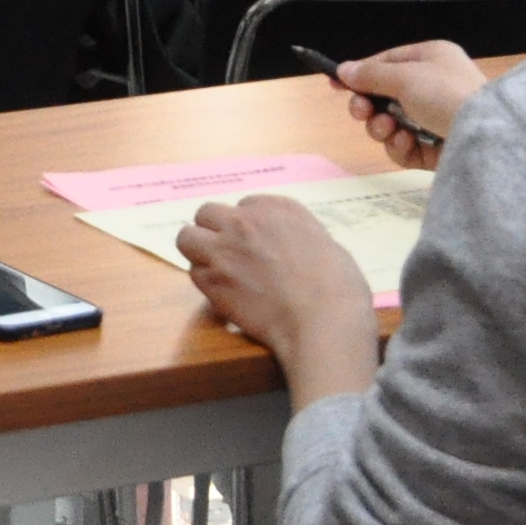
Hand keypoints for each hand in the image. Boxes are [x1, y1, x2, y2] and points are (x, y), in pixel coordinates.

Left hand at [179, 194, 381, 405]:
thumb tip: (289, 248)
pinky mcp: (212, 278)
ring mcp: (224, 247)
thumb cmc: (338, 288)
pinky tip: (224, 296)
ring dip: (198, 252)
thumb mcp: (325, 245)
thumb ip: (297, 237)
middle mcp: (245, 220)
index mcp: (277, 208)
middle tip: (229, 255)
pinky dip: (206, 283)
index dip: (248, 227)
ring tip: (216, 271)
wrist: (325, 319)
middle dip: (215, 231)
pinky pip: (194, 272)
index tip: (256, 245)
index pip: (245, 205)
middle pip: (208, 213)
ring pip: (187, 237)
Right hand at [330, 41, 484, 169]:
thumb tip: (343, 69)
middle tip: (362, 113)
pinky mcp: (438, 149)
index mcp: (432, 60)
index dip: (362, 74)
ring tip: (389, 130)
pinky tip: (405, 144)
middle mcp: (435, 87)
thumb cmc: (446, 94)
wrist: (486, 135)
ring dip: (383, 128)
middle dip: (369, 106)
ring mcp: (437, 120)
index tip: (336, 85)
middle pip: (386, 97)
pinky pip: (407, 147)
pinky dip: (400, 146)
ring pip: (392, 124)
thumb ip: (370, 74)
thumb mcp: (404, 77)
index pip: (388, 63)